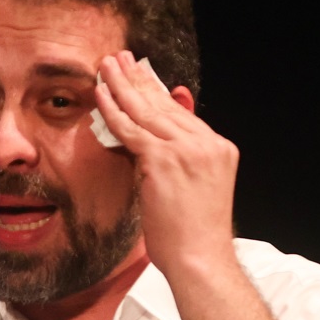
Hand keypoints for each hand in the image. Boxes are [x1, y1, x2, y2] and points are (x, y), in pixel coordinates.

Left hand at [94, 51, 240, 278]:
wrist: (200, 259)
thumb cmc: (193, 237)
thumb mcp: (190, 193)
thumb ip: (173, 164)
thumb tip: (145, 149)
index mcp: (219, 149)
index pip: (182, 115)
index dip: (157, 94)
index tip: (140, 77)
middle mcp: (207, 144)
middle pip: (165, 105)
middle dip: (139, 80)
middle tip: (120, 59)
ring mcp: (188, 149)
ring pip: (147, 111)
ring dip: (122, 85)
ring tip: (106, 65)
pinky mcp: (165, 159)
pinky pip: (131, 129)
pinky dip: (113, 109)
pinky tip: (100, 93)